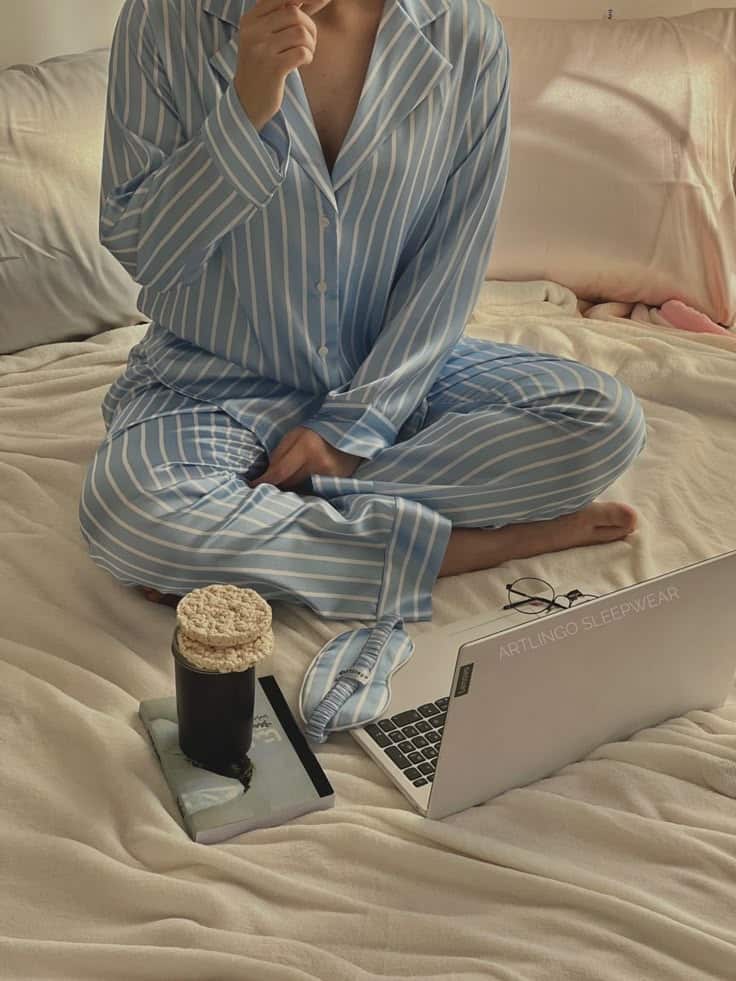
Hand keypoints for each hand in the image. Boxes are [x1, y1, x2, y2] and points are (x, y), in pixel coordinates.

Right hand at [234, 0, 316, 131]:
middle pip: (294, 13)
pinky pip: (302, 52)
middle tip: (308, 43)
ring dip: (310, 45)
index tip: (322, 0)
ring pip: (300, 33)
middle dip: (310, 28)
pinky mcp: (272, 68)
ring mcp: (261, 50)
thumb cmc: (263, 67)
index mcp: (251, 19)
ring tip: (305, 55)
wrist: (247, 101)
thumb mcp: (266, 37)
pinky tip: (302, 63)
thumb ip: (285, 16)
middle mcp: (253, 31)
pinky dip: (308, 57)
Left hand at [250, 427, 364, 489]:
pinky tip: (301, 486)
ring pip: (300, 490)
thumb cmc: (318, 431)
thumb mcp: (294, 436)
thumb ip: (279, 456)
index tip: (250, 486)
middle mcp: (319, 464)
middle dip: (276, 485)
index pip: (278, 473)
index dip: (262, 482)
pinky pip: (314, 491)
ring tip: (282, 486)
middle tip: (264, 486)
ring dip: (290, 489)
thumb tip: (266, 477)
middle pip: (288, 484)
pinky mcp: (338, 482)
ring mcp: (331, 475)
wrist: (351, 430)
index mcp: (306, 448)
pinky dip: (305, 490)